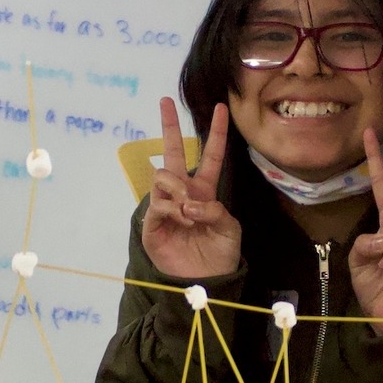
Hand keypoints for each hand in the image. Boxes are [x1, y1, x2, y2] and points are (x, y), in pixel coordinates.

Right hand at [141, 97, 241, 281]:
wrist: (205, 282)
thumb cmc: (220, 255)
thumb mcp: (230, 228)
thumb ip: (216, 209)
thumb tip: (190, 203)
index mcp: (205, 191)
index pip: (211, 156)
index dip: (216, 133)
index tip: (220, 108)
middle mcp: (183, 194)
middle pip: (173, 153)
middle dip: (168, 126)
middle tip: (164, 101)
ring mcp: (165, 206)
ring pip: (163, 176)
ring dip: (178, 189)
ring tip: (188, 211)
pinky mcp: (152, 223)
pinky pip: (158, 204)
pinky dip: (173, 210)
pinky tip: (182, 222)